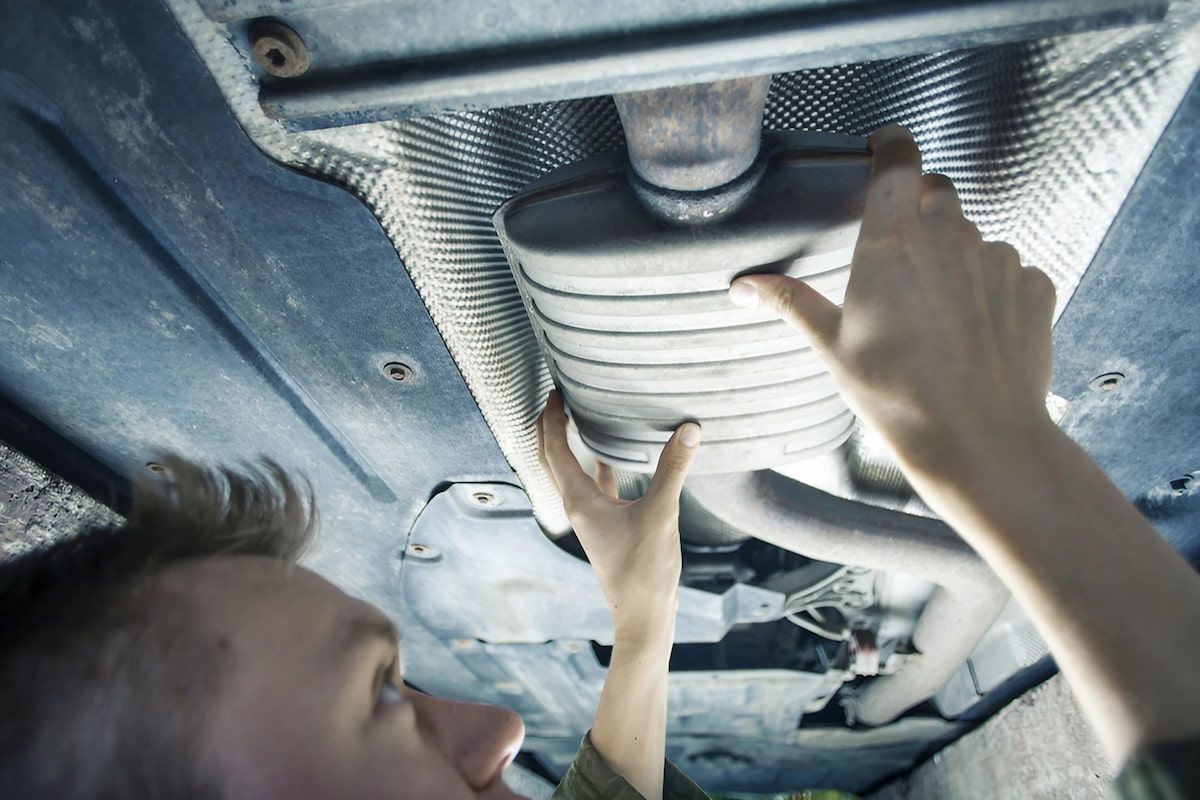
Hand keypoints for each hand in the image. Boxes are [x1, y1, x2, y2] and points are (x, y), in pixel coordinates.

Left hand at [536, 391, 700, 641]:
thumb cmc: (645, 571)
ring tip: (577, 415)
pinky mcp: (608, 526)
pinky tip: (612, 456)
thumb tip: (689, 429)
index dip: (552, 417)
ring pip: (573, 472)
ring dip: (570, 444)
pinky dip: (599, 466)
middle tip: (558, 394)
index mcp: (580, 500)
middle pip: (554, 458)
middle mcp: (579, 507)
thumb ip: (673, 470)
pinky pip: (597, 487)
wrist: (643, 615)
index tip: (555, 390)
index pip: (554, 449)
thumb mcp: (661, 514)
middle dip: (551, 426)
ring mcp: (592, 518)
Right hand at [729, 124, 1057, 479]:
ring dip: (954, 255)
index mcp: (894, 241)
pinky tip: (975, 330)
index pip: (899, 161)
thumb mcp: (833, 347)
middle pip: (937, 192)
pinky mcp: (1034, 287)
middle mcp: (951, 237)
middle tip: (900, 251)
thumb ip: (792, 302)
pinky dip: (991, 287)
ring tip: (937, 310)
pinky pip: (1009, 269)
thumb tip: (743, 286)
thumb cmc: (896, 393)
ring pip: (973, 236)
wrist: (979, 439)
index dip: (891, 143)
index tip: (883, 144)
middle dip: (918, 206)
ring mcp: (999, 259)